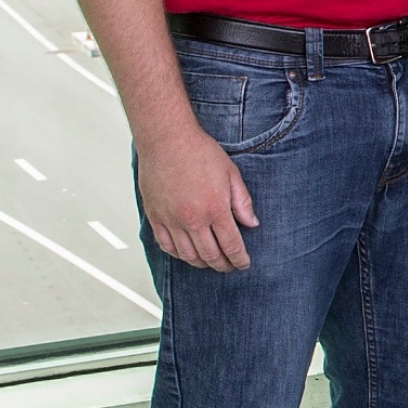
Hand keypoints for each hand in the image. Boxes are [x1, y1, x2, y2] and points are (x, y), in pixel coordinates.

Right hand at [137, 123, 258, 271]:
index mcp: (214, 208)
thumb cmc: (198, 152)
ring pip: (188, 255)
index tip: (243, 264)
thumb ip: (242, 202)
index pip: (231, 245)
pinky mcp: (155, 218)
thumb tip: (251, 223)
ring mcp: (171, 221)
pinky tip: (187, 254)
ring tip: (211, 263)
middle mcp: (192, 219)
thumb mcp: (231, 174)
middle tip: (230, 267)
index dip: (239, 258)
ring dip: (202, 263)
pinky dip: (179, 255)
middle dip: (223, 265)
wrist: (167, 141)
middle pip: (210, 255)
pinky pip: (167, 246)